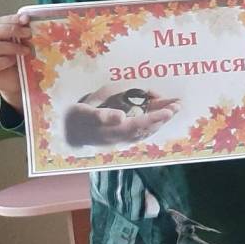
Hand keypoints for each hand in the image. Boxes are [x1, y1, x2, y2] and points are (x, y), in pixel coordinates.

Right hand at [0, 13, 32, 110]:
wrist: (16, 83)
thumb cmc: (17, 61)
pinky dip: (7, 60)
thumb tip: (25, 20)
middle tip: (28, 34)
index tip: (26, 19)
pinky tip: (14, 61)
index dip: (10, 20)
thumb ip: (18, 33)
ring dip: (13, 47)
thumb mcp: (19, 43)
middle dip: (12, 30)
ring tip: (26, 50)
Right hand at [64, 84, 179, 146]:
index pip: (138, 124)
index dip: (155, 117)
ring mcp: (121, 139)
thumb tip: (120, 117)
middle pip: (146, 128)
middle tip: (179, 104)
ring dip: (161, 120)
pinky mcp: (121, 137)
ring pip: (146, 130)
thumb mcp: (82, 112)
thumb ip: (99, 114)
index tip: (169, 110)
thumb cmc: (74, 118)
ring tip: (175, 107)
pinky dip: (153, 124)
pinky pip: (141, 132)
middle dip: (163, 116)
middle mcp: (119, 137)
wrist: (65, 134)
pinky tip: (162, 116)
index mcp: (111, 130)